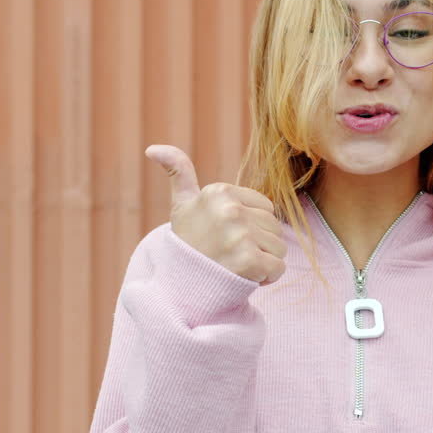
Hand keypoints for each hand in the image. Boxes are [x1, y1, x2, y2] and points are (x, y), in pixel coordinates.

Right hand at [145, 144, 286, 285]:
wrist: (179, 284)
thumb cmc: (187, 241)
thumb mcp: (182, 202)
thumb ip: (178, 171)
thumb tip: (153, 148)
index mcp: (220, 191)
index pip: (265, 207)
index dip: (251, 225)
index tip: (226, 235)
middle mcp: (230, 209)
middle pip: (274, 226)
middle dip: (258, 243)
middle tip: (230, 253)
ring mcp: (239, 234)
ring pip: (279, 247)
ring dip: (263, 261)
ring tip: (235, 264)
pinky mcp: (248, 259)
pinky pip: (278, 267)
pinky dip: (267, 278)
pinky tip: (244, 277)